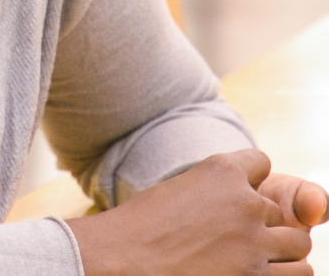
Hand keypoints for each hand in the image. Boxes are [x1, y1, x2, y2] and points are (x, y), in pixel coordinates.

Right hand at [68, 148, 314, 275]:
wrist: (126, 258)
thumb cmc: (141, 227)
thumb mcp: (176, 191)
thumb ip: (211, 194)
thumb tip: (229, 211)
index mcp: (221, 171)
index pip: (260, 162)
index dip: (250, 180)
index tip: (236, 197)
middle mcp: (245, 202)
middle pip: (277, 211)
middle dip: (262, 224)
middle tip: (236, 239)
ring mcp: (255, 243)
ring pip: (298, 244)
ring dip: (282, 252)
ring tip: (256, 260)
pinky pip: (299, 274)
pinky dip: (283, 273)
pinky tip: (258, 273)